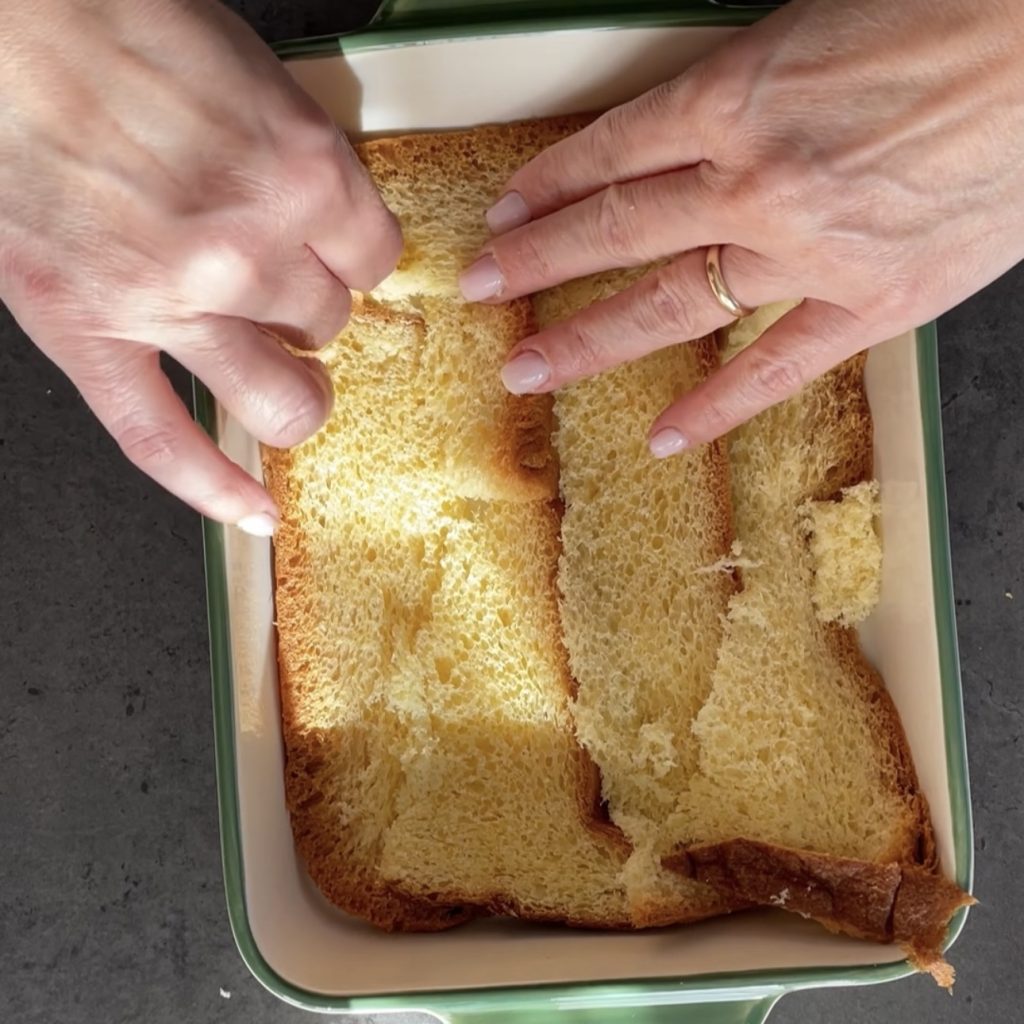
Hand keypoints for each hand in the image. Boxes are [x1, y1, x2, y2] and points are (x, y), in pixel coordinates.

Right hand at [0, 0, 399, 530]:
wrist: (1, 18)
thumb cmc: (112, 21)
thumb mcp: (249, 71)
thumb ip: (300, 159)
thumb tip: (328, 216)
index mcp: (301, 171)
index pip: (375, 259)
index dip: (356, 260)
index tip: (337, 257)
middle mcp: (248, 247)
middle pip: (328, 325)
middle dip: (313, 311)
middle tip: (285, 293)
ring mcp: (171, 302)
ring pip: (282, 399)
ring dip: (293, 395)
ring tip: (281, 380)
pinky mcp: (91, 333)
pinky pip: (164, 443)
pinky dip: (213, 488)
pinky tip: (252, 512)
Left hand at [461, 0, 1023, 455]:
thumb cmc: (960, 15)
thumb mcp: (819, 23)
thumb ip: (745, 88)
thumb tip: (691, 130)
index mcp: (740, 96)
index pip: (610, 152)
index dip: (547, 186)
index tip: (507, 216)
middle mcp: (756, 181)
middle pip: (615, 231)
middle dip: (535, 264)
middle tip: (481, 292)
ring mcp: (808, 252)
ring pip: (671, 304)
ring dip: (589, 338)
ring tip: (530, 368)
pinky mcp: (870, 302)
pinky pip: (774, 367)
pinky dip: (717, 406)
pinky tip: (666, 435)